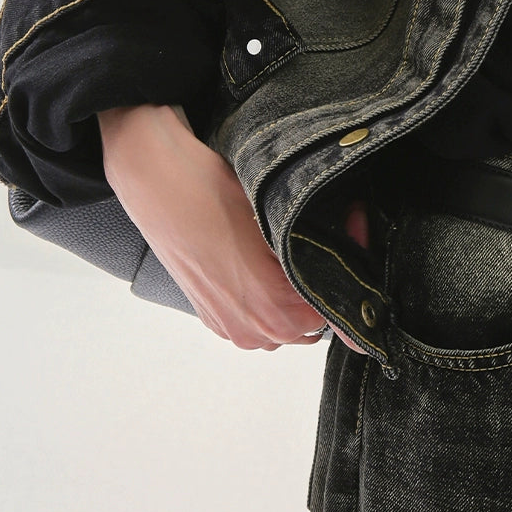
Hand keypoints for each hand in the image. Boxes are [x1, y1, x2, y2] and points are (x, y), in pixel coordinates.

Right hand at [98, 102, 335, 350]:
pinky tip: (270, 261)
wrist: (158, 182)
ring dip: (300, 293)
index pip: (337, 305)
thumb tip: (346, 249)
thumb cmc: (213, 192)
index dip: (353, 262)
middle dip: (327, 279)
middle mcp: (254, 329)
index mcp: (275, 308)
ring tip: (300, 247)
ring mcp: (231, 326)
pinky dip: (271, 298)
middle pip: (316, 320)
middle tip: (334, 233)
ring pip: (288, 324)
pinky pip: (259, 320)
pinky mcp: (213, 317)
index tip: (353, 226)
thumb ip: (313, 248)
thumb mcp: (278, 217)